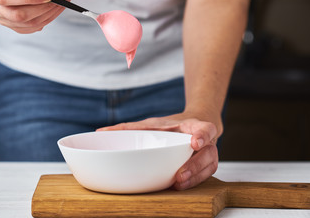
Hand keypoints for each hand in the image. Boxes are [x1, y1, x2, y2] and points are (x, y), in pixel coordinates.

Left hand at [97, 112, 221, 189]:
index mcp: (192, 126)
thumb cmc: (169, 126)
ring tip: (178, 184)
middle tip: (179, 175)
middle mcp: (203, 141)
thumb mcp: (151, 124)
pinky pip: (205, 175)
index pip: (205, 128)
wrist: (189, 127)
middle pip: (208, 153)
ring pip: (209, 166)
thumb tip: (100, 132)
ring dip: (194, 177)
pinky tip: (180, 186)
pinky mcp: (205, 165)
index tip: (195, 142)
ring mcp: (207, 154)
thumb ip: (130, 128)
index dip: (203, 135)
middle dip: (195, 165)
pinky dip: (194, 181)